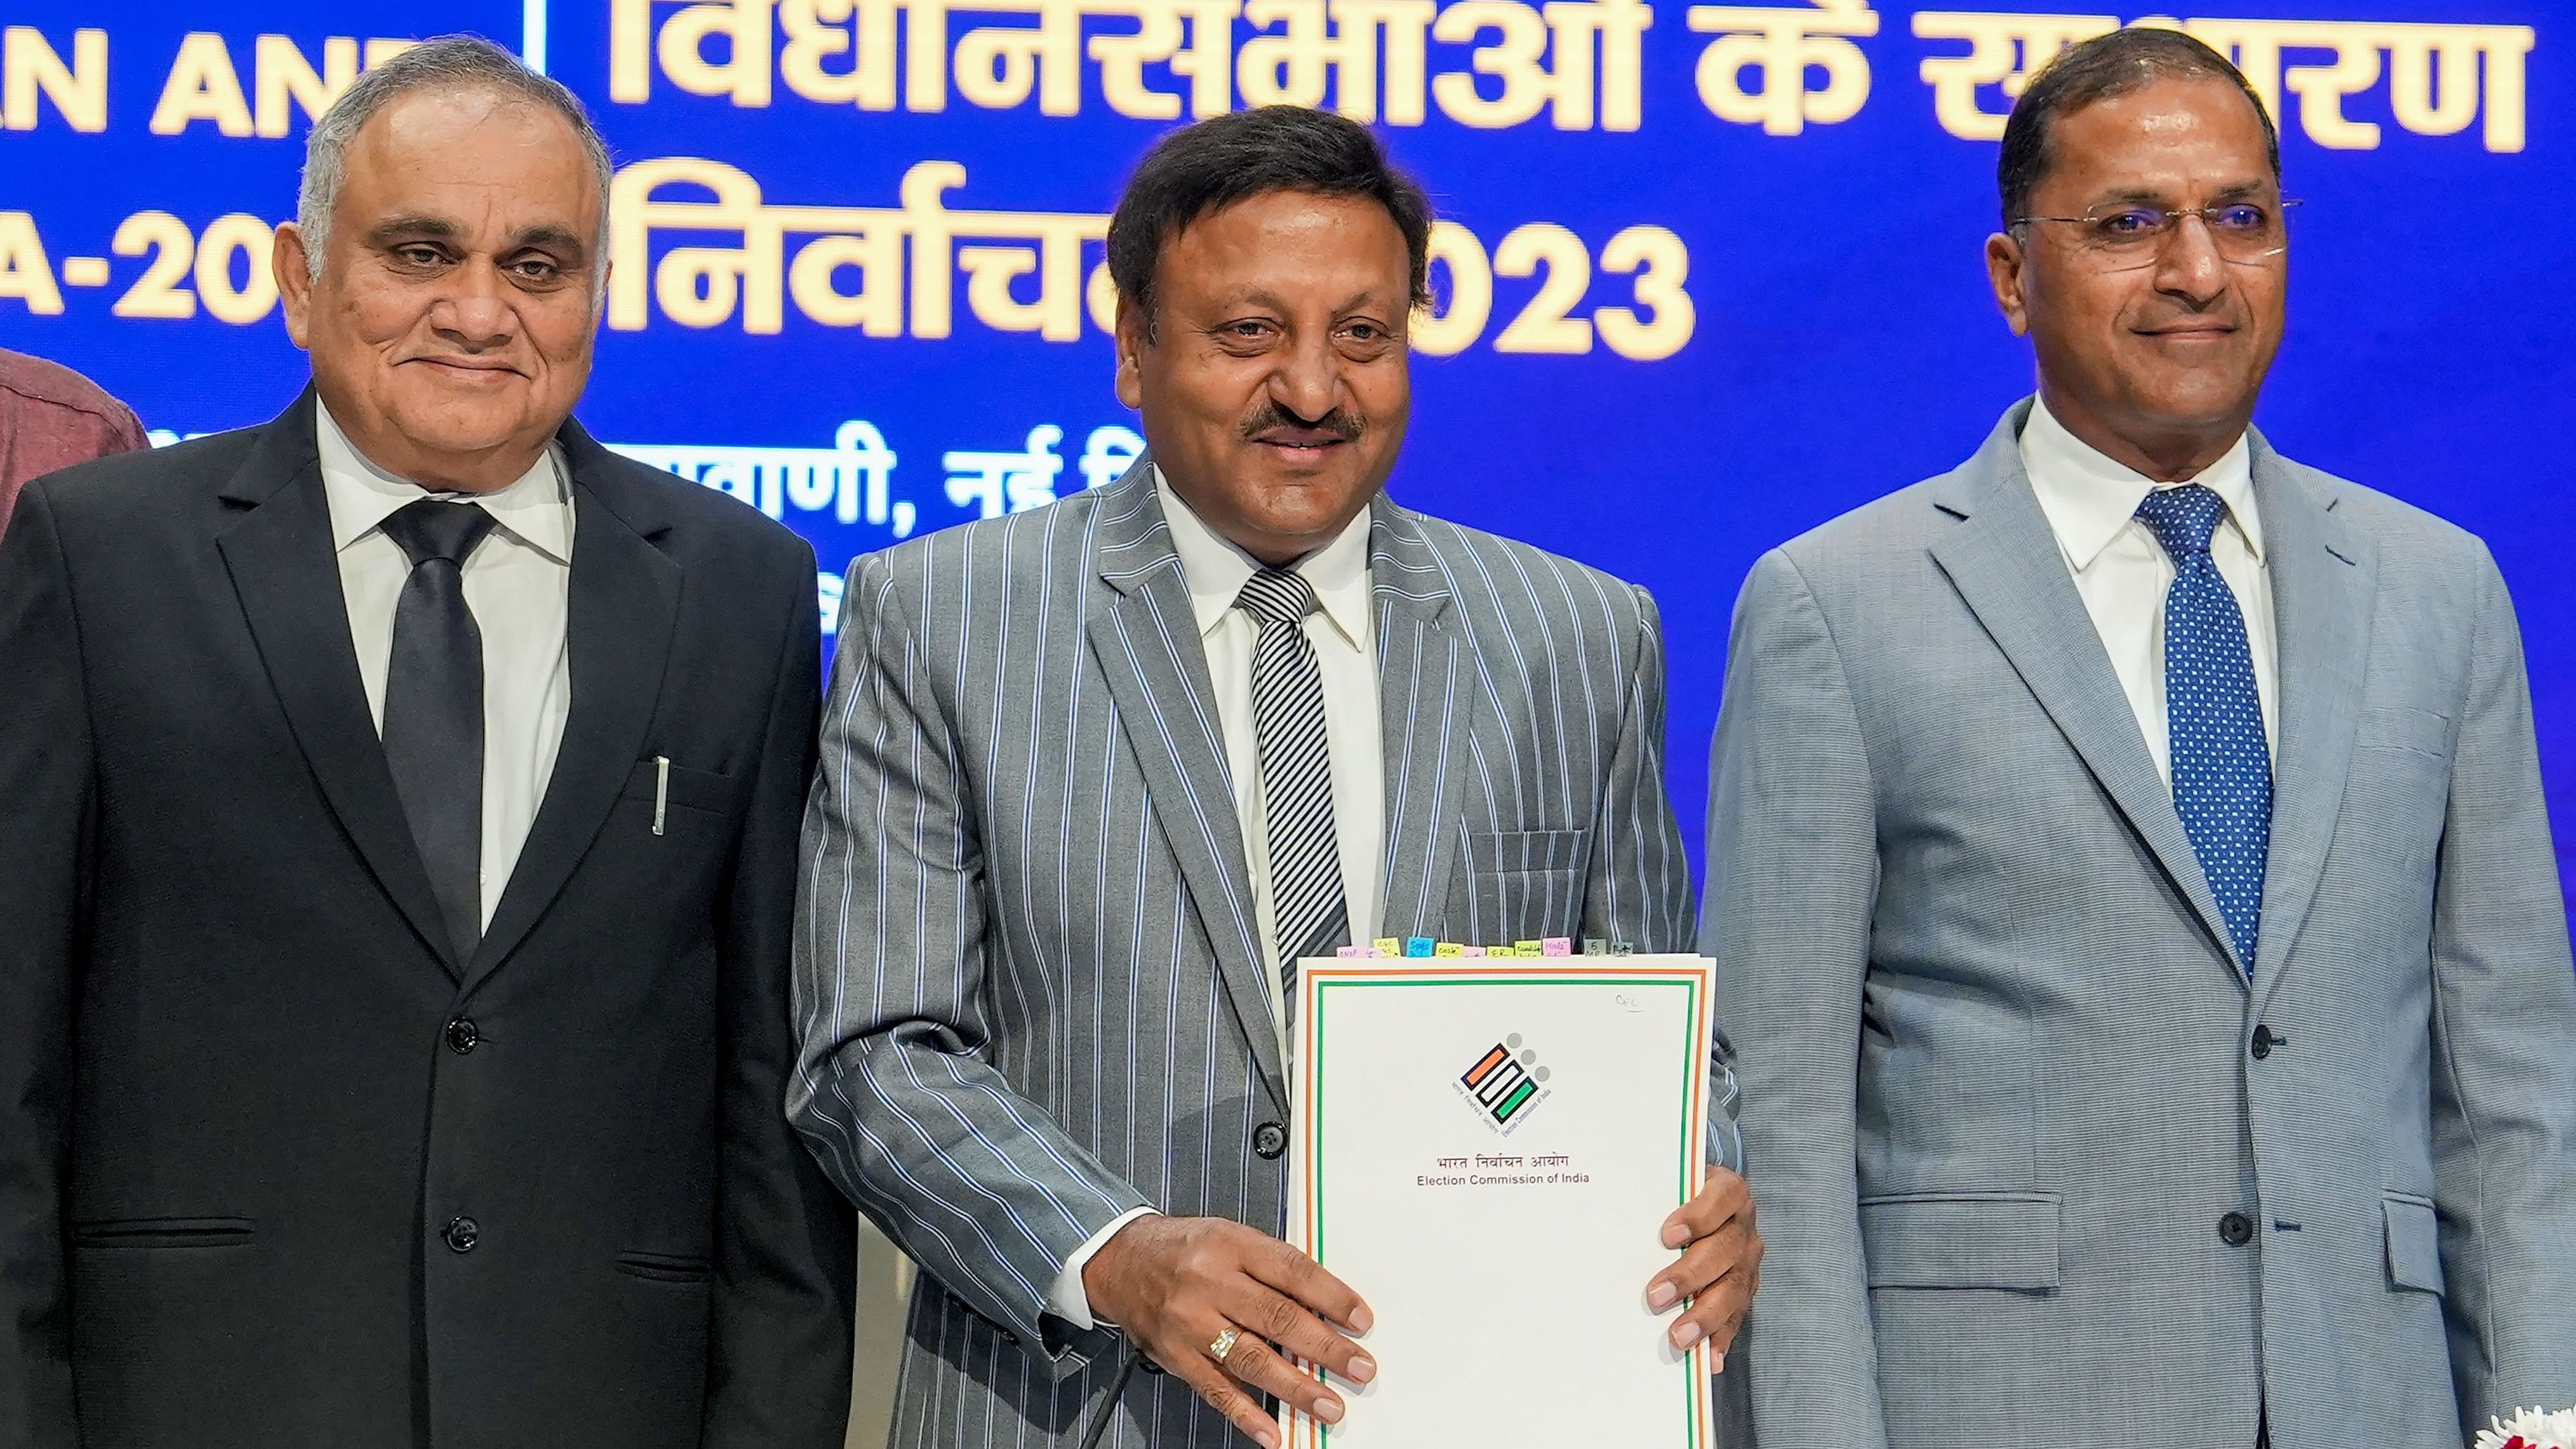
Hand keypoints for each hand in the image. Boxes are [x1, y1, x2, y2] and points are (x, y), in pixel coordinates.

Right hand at [1083, 1214, 1375, 1447]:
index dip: (1331, 1297)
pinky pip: (1215, 1389)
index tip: (1362, 1320)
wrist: (1121, 1261)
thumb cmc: (1187, 1249)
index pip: (1291, 1271)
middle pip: (1277, 1318)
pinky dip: (1246, 1414)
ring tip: (1329, 1406)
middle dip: (1325, 1348)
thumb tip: (1327, 1306)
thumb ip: (1273, 1266)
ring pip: (1250, 1359)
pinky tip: (1273, 1432)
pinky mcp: (1175, 1356)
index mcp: (1230, 1244)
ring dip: (1295, 1388)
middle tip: (1360, 1368)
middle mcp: (1209, 1283)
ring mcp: (1190, 1323)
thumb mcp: (1230, 1237)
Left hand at [1644, 1168, 1760, 1365]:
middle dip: (1690, 1275)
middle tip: (1656, 1297)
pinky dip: (1721, 1338)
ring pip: (1733, 1289)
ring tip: (1678, 1336)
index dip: (1699, 1216)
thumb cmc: (1675, 1195)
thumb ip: (1651, 1193)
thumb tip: (1603, 1208)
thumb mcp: (1668, 1184)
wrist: (1705, 1205)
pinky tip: (1707, 1359)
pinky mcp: (1745, 1290)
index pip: (1722, 1197)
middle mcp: (1743, 1226)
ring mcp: (1747, 1260)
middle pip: (1724, 1249)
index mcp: (1728, 1191)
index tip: (1667, 1236)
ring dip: (1704, 1315)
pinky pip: (1737, 1317)